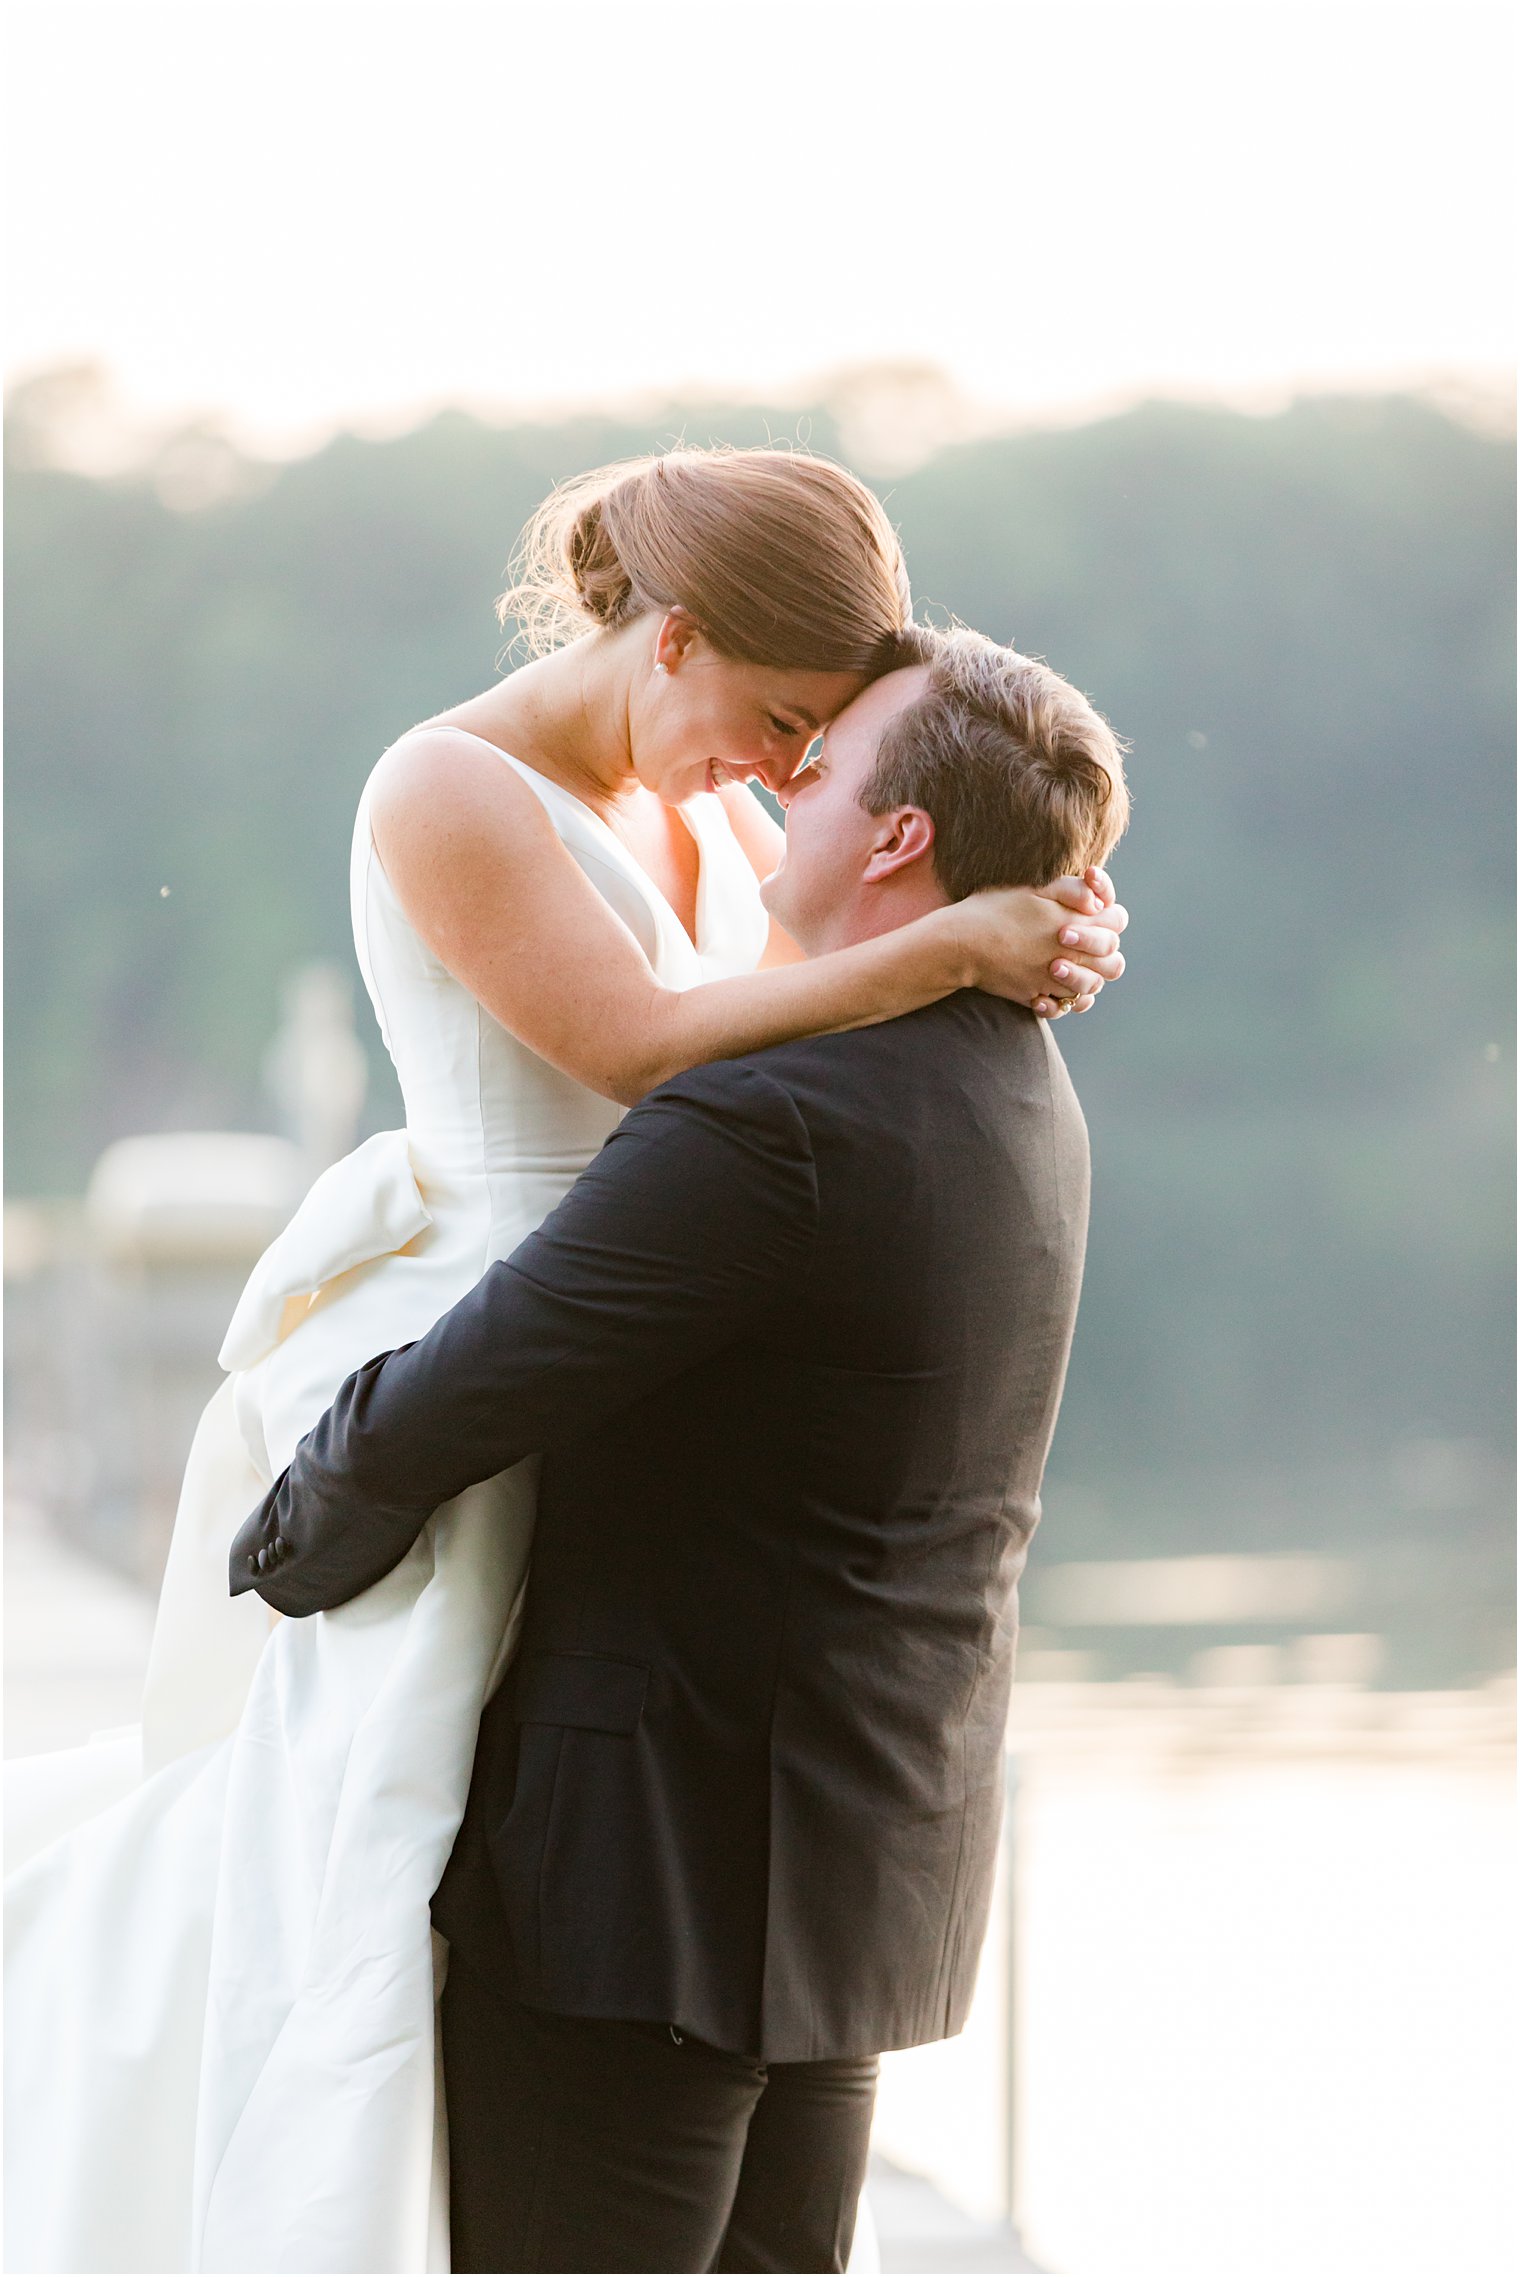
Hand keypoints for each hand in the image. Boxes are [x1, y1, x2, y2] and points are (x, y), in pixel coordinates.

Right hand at [954, 866, 1127, 1017]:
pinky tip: (1053, 989)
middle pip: (1112, 961)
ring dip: (1086, 976)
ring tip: (1066, 964)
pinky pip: (1064, 1006)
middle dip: (1104, 950)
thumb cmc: (993, 910)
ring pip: (1092, 987)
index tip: (1094, 913)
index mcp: (1073, 923)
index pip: (1117, 922)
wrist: (959, 944)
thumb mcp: (1033, 889)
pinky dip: (1064, 1000)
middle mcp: (1070, 955)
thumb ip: (1071, 891)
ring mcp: (1053, 979)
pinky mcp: (1035, 996)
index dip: (1111, 916)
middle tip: (1081, 941)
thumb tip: (1097, 903)